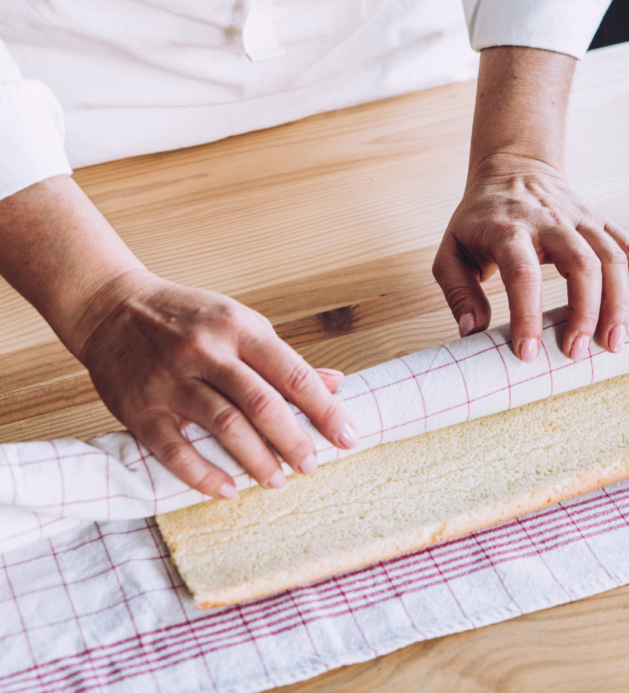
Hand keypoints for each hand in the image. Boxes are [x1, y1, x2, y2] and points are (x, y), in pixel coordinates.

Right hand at [74, 269, 357, 498]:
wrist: (110, 308)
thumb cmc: (187, 317)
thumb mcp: (238, 322)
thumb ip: (282, 358)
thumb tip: (336, 383)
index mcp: (238, 327)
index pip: (292, 373)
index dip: (325, 409)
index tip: (348, 437)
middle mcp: (206, 352)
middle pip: (262, 404)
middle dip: (295, 441)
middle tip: (312, 466)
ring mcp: (171, 380)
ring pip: (224, 427)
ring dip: (257, 461)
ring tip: (277, 481)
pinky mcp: (140, 408)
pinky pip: (175, 451)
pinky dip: (203, 476)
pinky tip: (228, 490)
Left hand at [433, 155, 628, 361]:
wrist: (512, 169)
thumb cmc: (478, 220)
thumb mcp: (451, 250)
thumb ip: (457, 291)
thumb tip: (472, 332)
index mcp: (507, 229)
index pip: (522, 274)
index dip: (526, 315)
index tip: (528, 353)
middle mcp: (549, 221)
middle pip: (580, 265)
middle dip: (584, 313)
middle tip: (577, 353)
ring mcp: (579, 218)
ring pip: (611, 257)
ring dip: (618, 303)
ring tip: (614, 343)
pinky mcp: (599, 219)